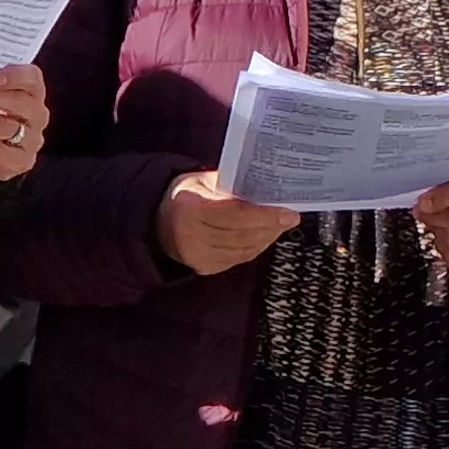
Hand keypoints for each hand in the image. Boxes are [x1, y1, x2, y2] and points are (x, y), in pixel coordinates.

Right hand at [158, 170, 298, 273]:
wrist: (158, 222)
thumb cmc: (185, 196)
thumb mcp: (202, 180)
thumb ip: (230, 184)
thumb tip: (266, 187)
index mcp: (190, 211)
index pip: (236, 216)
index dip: (265, 215)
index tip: (288, 212)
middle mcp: (192, 238)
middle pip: (243, 235)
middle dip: (272, 226)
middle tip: (290, 217)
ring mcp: (198, 257)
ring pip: (244, 250)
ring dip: (267, 237)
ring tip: (280, 224)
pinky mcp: (205, 268)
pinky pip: (238, 259)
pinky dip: (256, 247)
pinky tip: (265, 236)